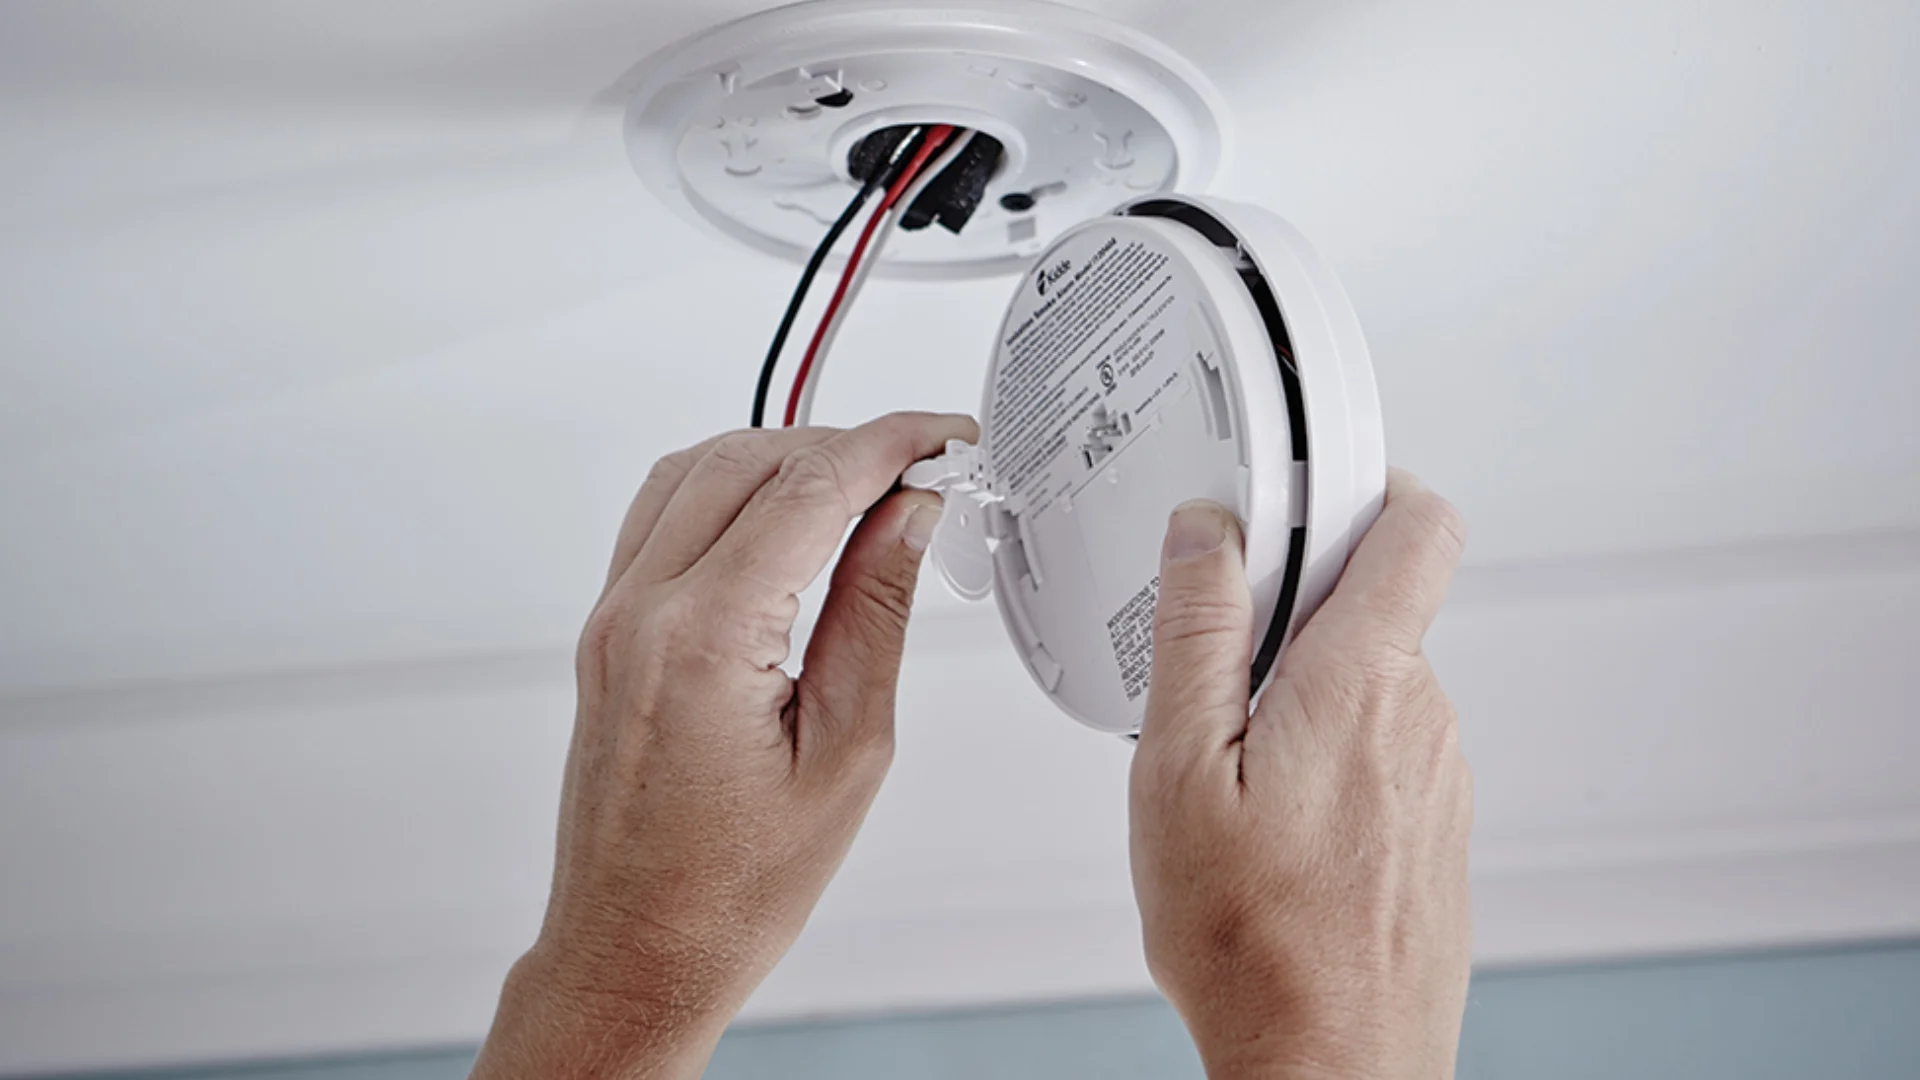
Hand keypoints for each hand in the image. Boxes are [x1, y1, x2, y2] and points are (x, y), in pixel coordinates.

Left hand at [472, 412, 976, 1079]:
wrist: (638, 949)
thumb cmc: (733, 886)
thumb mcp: (848, 750)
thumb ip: (877, 611)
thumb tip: (909, 516)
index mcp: (705, 639)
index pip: (811, 488)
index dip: (892, 445)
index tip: (944, 437)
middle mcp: (643, 612)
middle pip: (752, 459)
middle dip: (846, 447)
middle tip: (923, 474)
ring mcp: (613, 618)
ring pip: (698, 470)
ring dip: (784, 458)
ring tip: (863, 494)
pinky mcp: (606, 633)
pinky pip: (661, 514)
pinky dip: (728, 490)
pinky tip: (784, 520)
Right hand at [1130, 470, 1471, 1079]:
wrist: (1330, 1067)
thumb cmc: (1254, 944)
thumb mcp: (1180, 771)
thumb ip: (1199, 635)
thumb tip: (1205, 536)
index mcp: (1363, 684)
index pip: (1417, 526)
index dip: (1367, 483)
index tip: (1302, 491)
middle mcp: (1423, 720)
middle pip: (1378, 604)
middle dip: (1297, 607)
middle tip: (1217, 661)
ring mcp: (1438, 779)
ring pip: (1373, 682)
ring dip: (1304, 688)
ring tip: (1230, 761)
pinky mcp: (1434, 830)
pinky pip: (1382, 749)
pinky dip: (1325, 751)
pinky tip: (1267, 816)